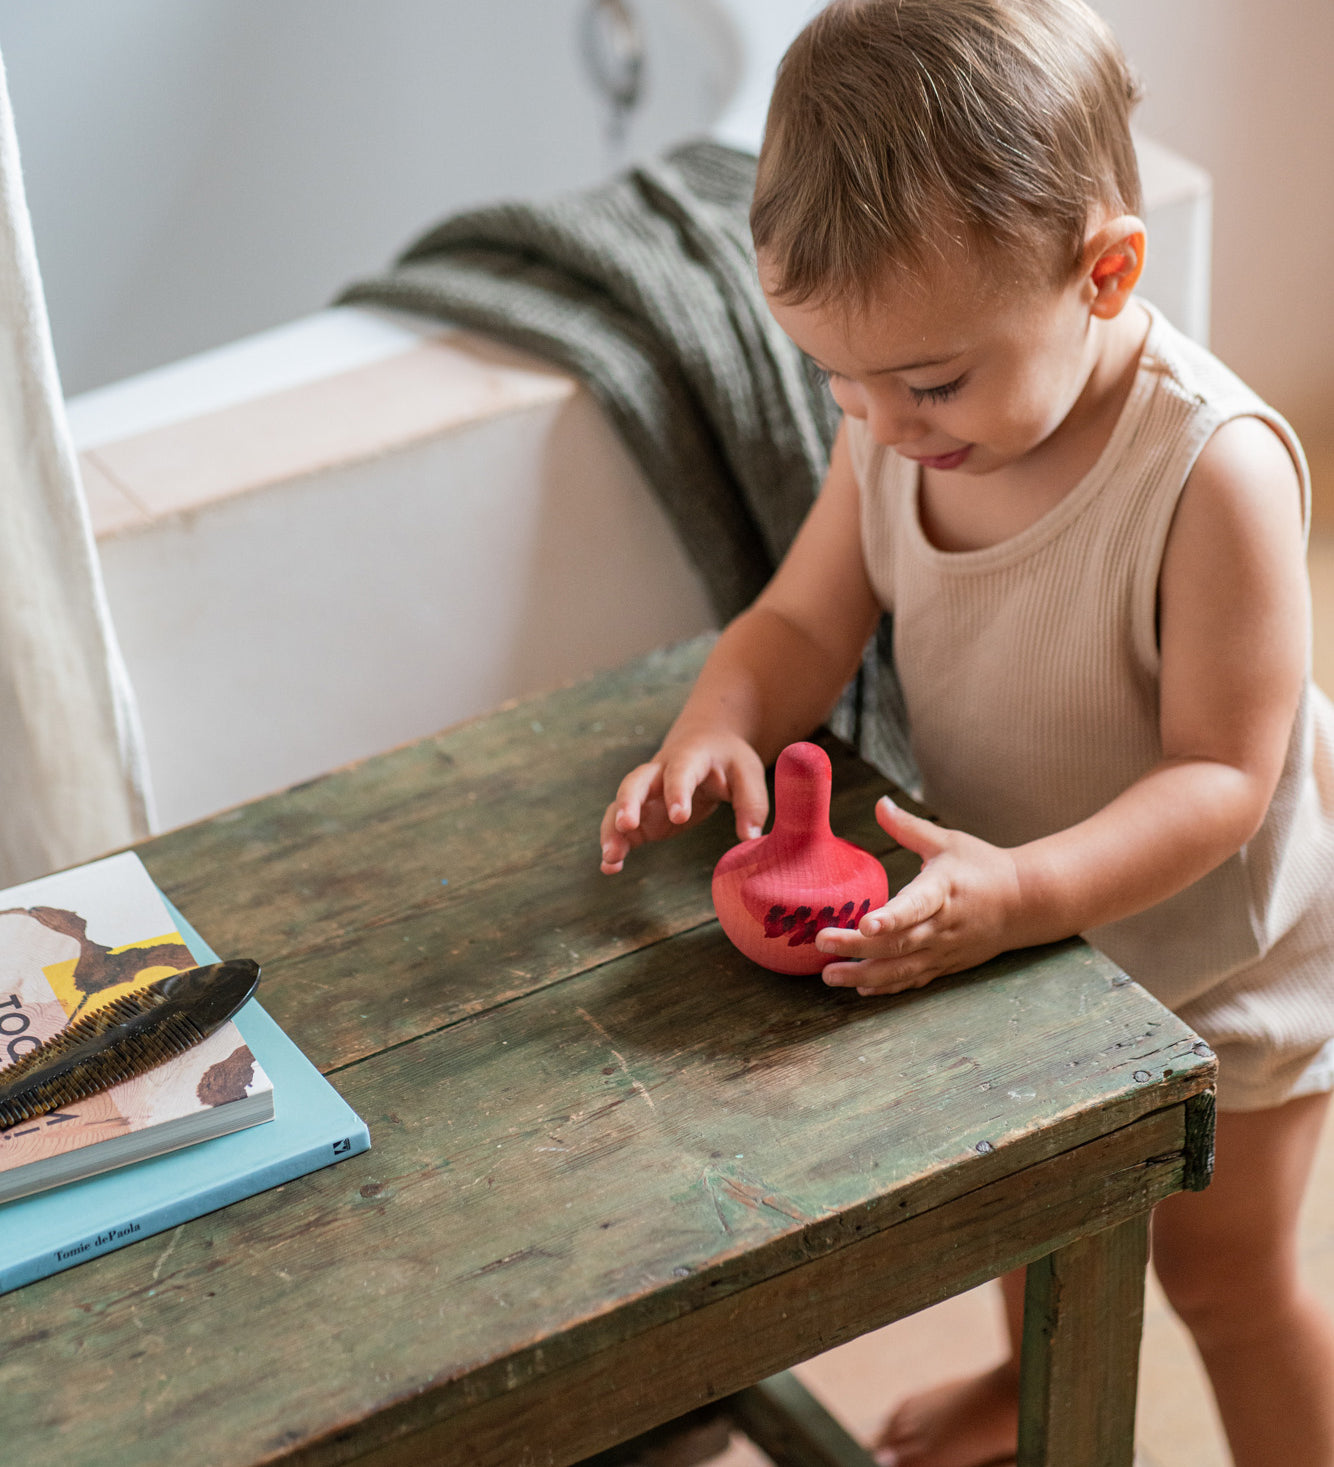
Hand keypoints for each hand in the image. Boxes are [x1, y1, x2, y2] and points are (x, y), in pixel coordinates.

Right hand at [599, 732, 767, 873]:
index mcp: (689, 757)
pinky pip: (620, 827)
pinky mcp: (642, 814)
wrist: (705, 743)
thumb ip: (751, 804)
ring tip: (610, 858)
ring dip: (612, 829)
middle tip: (626, 825)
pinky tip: (610, 867)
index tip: (679, 817)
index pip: (680, 771)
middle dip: (628, 802)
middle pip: (636, 781)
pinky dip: (614, 844)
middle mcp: (659, 772)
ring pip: (620, 805)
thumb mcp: (748, 773)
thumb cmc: (727, 760)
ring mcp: (646, 793)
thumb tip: (750, 838)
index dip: (677, 791)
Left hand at [816, 797, 1023, 993]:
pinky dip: (887, 986)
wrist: (1024, 902)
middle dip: (857, 946)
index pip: (916, 905)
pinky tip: (860, 987)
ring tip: (829, 975)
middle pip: (898, 942)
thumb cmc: (982, 866)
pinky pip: (913, 979)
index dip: (891, 917)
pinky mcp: (946, 964)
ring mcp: (944, 949)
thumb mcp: (947, 841)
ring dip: (864, 974)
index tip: (865, 923)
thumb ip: (909, 828)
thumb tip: (880, 803)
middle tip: (822, 943)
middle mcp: (943, 925)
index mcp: (943, 890)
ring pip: (902, 968)